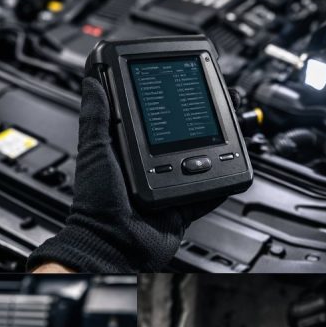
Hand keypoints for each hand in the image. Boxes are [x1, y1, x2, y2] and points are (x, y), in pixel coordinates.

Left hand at [27, 75, 221, 272]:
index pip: (152, 116)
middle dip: (201, 120)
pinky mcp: (183, 204)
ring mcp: (168, 184)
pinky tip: (233, 165)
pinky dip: (222, 181)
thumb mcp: (94, 152)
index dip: (168, 100)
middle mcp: (149, 164)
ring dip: (216, 147)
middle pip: (182, 135)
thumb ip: (96, 118)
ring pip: (199, 160)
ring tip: (229, 128)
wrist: (113, 246)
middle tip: (217, 102)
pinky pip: (209, 190)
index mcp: (127, 148)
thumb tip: (92, 80)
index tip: (182, 82)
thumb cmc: (96, 204)